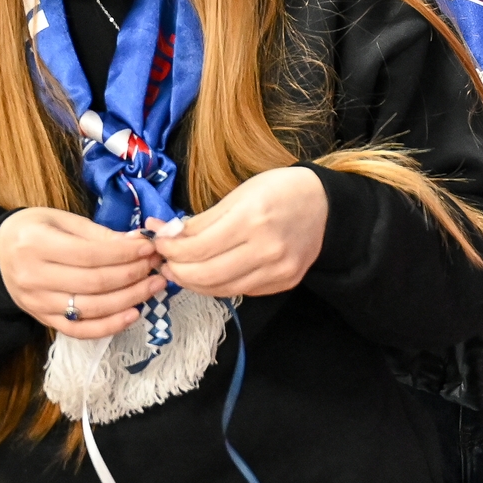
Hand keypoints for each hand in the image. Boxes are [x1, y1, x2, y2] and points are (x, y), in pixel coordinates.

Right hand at [0, 207, 163, 336]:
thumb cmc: (33, 230)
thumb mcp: (60, 220)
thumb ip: (97, 234)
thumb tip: (137, 244)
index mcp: (36, 244)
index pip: (90, 254)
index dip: (125, 254)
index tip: (150, 248)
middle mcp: (34, 276)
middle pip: (94, 283)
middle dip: (133, 275)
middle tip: (158, 267)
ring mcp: (37, 303)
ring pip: (91, 308)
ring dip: (130, 299)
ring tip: (154, 287)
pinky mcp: (43, 320)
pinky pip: (79, 330)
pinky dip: (109, 326)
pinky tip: (133, 314)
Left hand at [154, 166, 327, 296]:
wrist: (324, 205)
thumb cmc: (279, 191)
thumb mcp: (238, 194)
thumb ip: (201, 220)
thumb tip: (165, 235)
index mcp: (251, 219)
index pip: (196, 248)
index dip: (169, 249)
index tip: (158, 243)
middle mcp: (266, 249)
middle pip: (205, 274)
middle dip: (177, 269)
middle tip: (165, 261)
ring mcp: (277, 271)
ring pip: (220, 289)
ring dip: (193, 282)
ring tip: (180, 269)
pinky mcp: (283, 284)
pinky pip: (239, 291)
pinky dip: (217, 285)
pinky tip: (208, 273)